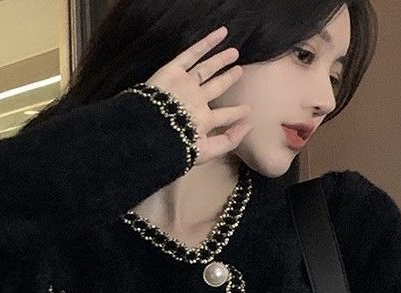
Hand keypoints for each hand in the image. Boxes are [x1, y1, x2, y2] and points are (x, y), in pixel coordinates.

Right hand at [145, 26, 252, 166]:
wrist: (151, 131)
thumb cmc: (179, 145)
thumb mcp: (207, 151)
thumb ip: (228, 141)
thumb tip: (249, 127)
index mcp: (201, 120)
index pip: (222, 116)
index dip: (236, 113)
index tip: (249, 110)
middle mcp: (194, 101)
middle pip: (215, 87)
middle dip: (227, 79)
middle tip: (239, 71)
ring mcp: (184, 85)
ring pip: (205, 69)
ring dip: (220, 60)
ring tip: (234, 53)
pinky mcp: (173, 71)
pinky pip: (191, 54)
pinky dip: (206, 43)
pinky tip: (221, 33)